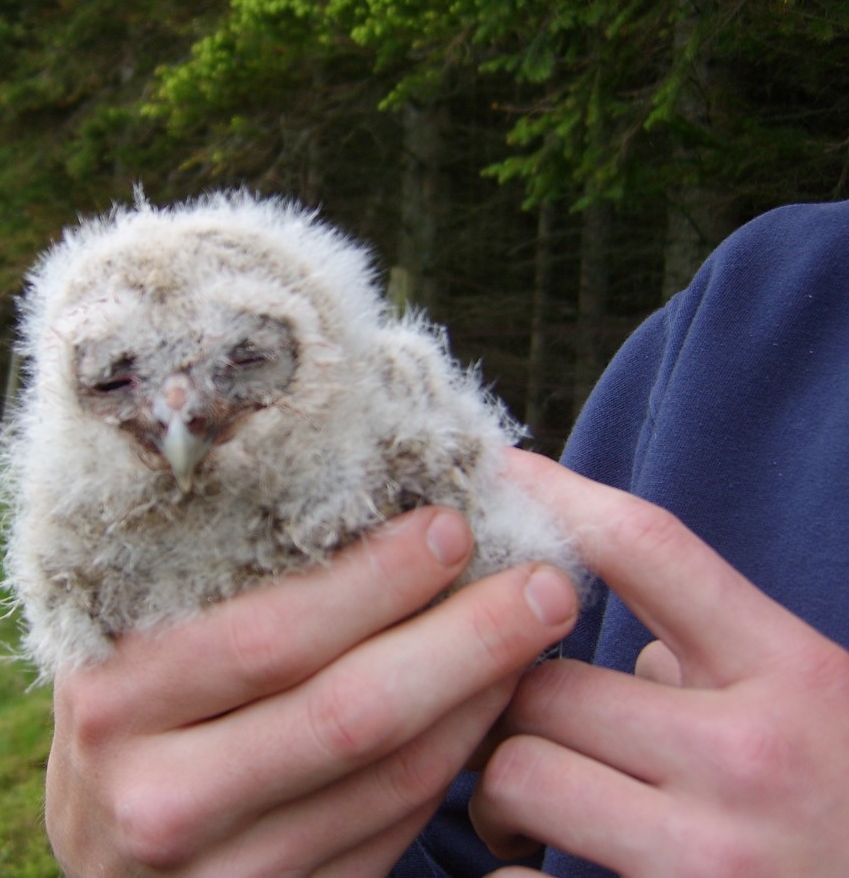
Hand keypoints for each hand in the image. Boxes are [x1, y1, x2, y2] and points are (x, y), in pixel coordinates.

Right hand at [43, 506, 578, 874]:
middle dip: (464, 640)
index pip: (270, 636)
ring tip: (531, 638)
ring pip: (389, 783)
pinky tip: (482, 713)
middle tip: (541, 582)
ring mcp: (219, 876)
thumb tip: (362, 510)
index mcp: (111, 702)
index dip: (375, 581)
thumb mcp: (124, 652)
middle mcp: (159, 799)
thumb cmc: (120, 727)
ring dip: (477, 704)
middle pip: (349, 715)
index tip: (452, 526)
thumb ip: (211, 602)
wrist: (93, 868)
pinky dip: (448, 766)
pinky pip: (389, 836)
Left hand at [471, 450, 848, 876]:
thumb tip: (602, 639)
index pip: (648, 547)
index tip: (493, 470)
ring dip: (495, 790)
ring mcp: (711, 858)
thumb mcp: (817, 704)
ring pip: (518, 775)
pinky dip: (511, 876)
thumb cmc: (848, 799)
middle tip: (496, 711)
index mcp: (791, 675)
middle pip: (544, 682)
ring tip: (515, 806)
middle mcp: (751, 759)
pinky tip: (536, 870)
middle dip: (501, 693)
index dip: (555, 495)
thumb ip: (715, 657)